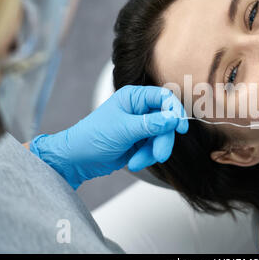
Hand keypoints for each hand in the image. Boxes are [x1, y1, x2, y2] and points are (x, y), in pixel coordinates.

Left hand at [30, 85, 187, 188]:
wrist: (77, 159)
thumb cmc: (93, 138)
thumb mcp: (124, 130)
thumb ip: (151, 124)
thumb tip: (174, 119)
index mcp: (133, 97)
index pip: (164, 98)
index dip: (175, 111)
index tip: (181, 128)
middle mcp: (139, 109)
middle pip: (165, 121)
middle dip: (162, 140)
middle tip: (159, 155)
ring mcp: (140, 125)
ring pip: (161, 137)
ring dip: (151, 152)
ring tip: (136, 162)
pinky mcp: (140, 140)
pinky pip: (153, 147)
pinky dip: (146, 157)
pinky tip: (133, 162)